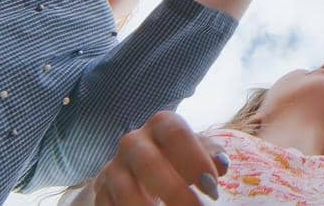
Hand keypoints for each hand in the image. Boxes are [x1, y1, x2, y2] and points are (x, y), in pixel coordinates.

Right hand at [88, 111, 227, 205]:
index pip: (176, 134)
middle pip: (148, 162)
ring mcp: (114, 168)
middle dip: (174, 191)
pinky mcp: (102, 192)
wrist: (136, 168)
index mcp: (161, 125)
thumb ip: (209, 153)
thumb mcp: (195, 149)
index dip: (195, 160)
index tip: (212, 190)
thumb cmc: (175, 156)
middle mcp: (133, 142)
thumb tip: (221, 164)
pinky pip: (108, 205)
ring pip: (124, 188)